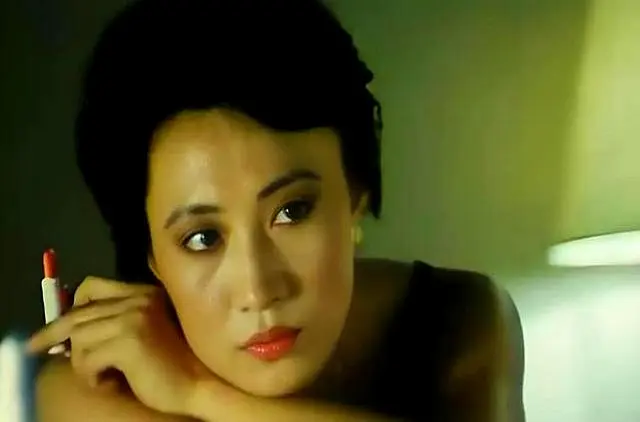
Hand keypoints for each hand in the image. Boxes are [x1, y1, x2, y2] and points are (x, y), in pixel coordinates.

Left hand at [29, 276, 208, 415]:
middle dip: (54, 333)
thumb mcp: (143, 332)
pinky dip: (92, 376)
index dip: (70, 305)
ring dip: (83, 363)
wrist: (198, 383)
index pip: (91, 286)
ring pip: (79, 338)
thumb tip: (69, 330)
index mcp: (142, 292)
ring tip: (101, 376)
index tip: (58, 326)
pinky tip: (109, 382)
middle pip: (78, 312)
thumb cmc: (171, 363)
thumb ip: (117, 320)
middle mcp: (137, 298)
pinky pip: (87, 359)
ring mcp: (134, 317)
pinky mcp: (129, 340)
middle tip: (37, 347)